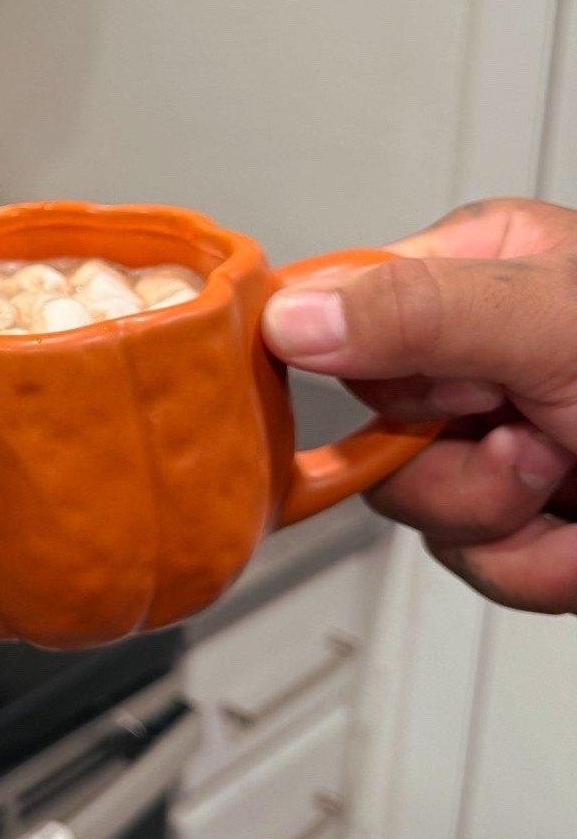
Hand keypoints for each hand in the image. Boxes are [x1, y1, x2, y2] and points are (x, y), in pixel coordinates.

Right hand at [263, 197, 576, 611]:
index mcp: (475, 270)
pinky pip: (478, 566)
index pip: (340, 314)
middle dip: (453, 466)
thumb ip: (419, 313)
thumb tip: (289, 317)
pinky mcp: (524, 518)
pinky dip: (539, 568)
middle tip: (535, 436)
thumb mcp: (554, 323)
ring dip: (503, 523)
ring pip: (417, 510)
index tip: (410, 400)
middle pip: (370, 436)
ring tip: (574, 480)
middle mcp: (478, 353)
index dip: (362, 373)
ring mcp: (499, 439)